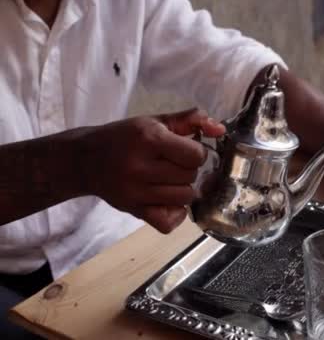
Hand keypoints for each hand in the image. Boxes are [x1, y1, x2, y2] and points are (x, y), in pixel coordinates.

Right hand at [77, 109, 224, 232]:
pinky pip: (168, 222)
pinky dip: (174, 214)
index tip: (186, 150)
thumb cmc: (124, 138)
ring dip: (184, 190)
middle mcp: (141, 166)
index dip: (197, 152)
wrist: (84, 160)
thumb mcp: (155, 121)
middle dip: (189, 170)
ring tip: (171, 180)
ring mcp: (136, 192)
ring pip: (184, 198)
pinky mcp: (133, 210)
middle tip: (175, 165)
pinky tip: (168, 201)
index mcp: (149, 139)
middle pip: (191, 176)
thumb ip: (191, 120)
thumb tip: (220, 130)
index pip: (195, 155)